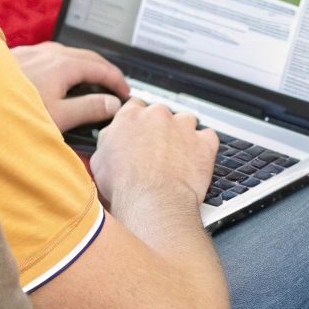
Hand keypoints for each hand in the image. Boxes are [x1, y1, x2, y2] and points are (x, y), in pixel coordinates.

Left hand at [11, 41, 129, 130]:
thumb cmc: (13, 114)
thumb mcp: (59, 117)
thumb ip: (90, 109)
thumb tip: (112, 103)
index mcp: (63, 64)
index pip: (102, 68)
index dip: (118, 81)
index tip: (126, 93)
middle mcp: (48, 53)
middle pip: (86, 56)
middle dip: (103, 70)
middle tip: (114, 86)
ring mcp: (30, 52)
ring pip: (65, 53)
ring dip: (82, 65)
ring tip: (87, 81)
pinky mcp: (15, 57)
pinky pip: (46, 55)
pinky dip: (60, 64)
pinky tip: (54, 78)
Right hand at [90, 99, 218, 208]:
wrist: (152, 201)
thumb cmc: (126, 187)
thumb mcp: (99, 162)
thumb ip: (108, 142)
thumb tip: (110, 139)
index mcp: (130, 118)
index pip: (135, 106)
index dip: (138, 121)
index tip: (140, 132)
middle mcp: (157, 116)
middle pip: (161, 114)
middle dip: (160, 129)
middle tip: (156, 151)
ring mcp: (183, 127)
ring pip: (186, 121)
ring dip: (182, 135)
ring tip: (177, 156)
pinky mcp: (204, 142)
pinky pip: (209, 137)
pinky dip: (204, 147)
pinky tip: (195, 160)